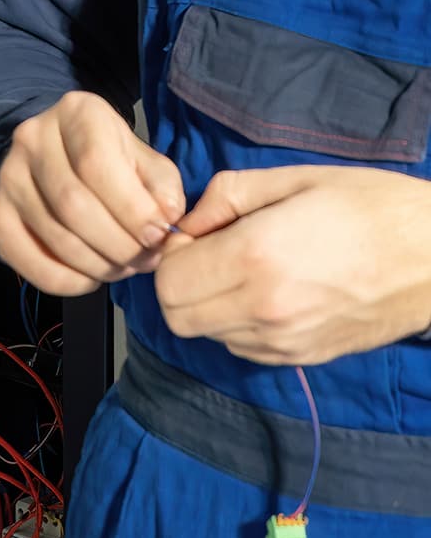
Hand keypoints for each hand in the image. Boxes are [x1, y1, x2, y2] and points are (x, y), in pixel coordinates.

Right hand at [0, 91, 184, 295]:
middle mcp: (32, 138)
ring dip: (98, 265)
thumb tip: (167, 218)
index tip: (159, 236)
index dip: (132, 209)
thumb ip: (161, 185)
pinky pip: (26, 260)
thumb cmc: (109, 158)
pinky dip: (65, 280)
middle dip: (118, 244)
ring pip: (54, 235)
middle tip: (146, 260)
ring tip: (125, 268)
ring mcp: (7, 177)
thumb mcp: (142, 158)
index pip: (96, 164)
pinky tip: (90, 277)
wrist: (55, 158)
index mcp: (75, 112)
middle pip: (73, 204)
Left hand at [156, 166, 430, 364]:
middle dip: (181, 285)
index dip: (172, 257)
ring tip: (246, 272)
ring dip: (209, 306)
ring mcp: (283, 340)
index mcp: (255, 256)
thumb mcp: (293, 179)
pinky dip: (238, 324)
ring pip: (206, 334)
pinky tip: (267, 294)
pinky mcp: (301, 357)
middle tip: (211, 257)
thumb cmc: (369, 207)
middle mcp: (263, 307)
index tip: (196, 238)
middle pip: (177, 316)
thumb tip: (186, 224)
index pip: (168, 280)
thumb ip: (224, 197)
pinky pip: (240, 346)